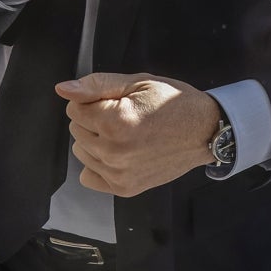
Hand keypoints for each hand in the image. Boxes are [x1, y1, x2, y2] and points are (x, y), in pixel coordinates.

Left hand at [56, 72, 221, 196]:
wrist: (207, 131)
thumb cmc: (177, 104)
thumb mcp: (140, 83)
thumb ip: (98, 85)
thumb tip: (64, 90)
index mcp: (117, 121)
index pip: (75, 108)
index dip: (96, 100)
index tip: (119, 101)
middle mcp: (115, 151)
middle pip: (76, 129)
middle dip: (96, 119)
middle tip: (128, 116)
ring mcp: (119, 172)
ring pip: (81, 151)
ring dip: (97, 141)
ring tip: (127, 135)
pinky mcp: (124, 187)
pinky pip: (89, 176)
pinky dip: (99, 164)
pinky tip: (121, 153)